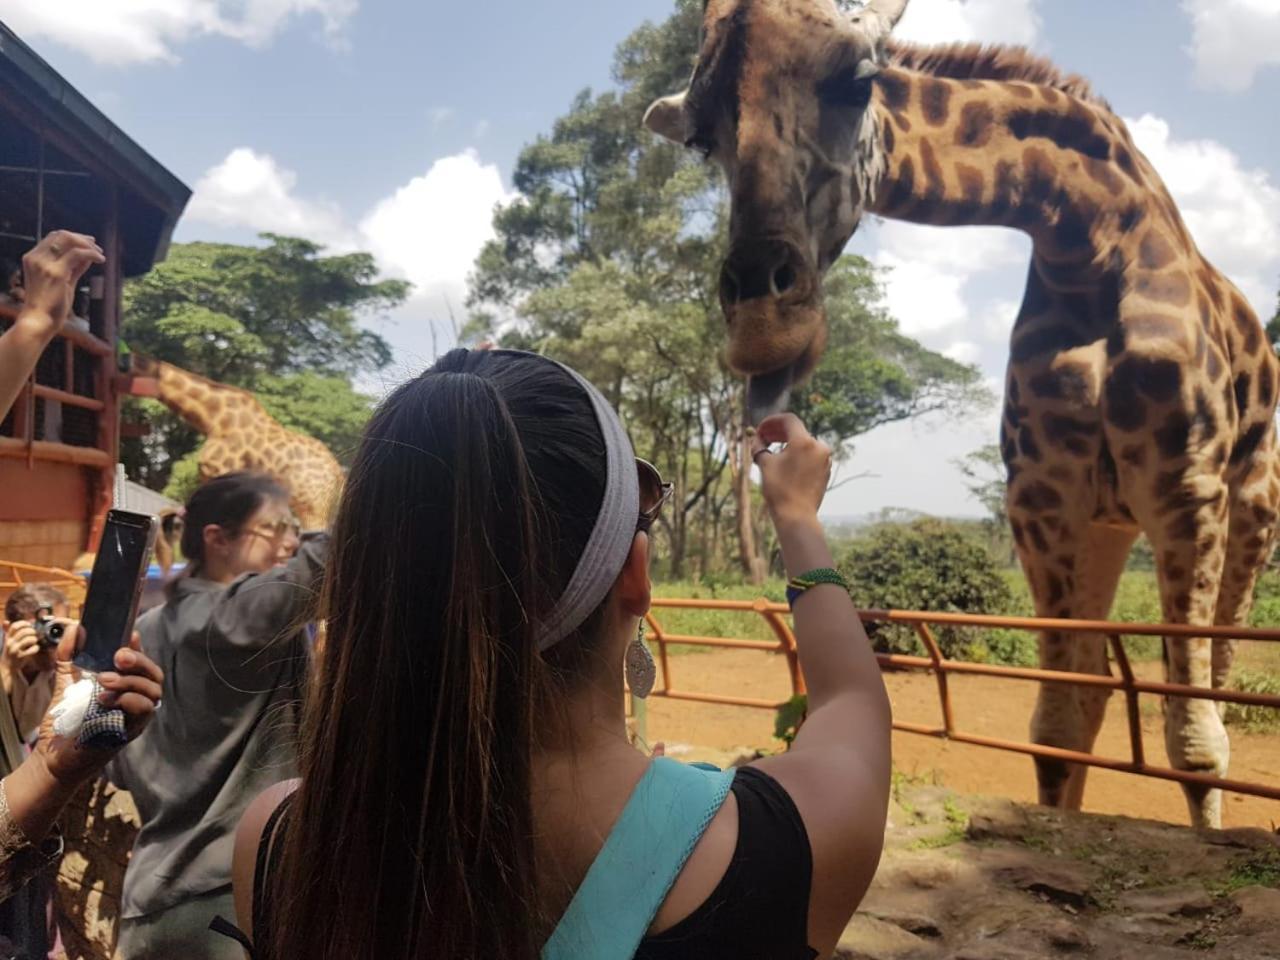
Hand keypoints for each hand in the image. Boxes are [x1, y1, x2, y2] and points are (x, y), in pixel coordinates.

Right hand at [3, 620, 56, 682]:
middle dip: (32, 631)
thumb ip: (8, 632)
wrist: (8, 667)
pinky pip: (32, 649)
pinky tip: (35, 648)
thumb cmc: (10, 651)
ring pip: (29, 640)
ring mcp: (15, 650)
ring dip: (35, 639)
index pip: (15, 626)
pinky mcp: (20, 657)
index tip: (29, 625)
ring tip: (34, 640)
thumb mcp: (7, 641)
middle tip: (34, 634)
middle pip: (24, 632)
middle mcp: (10, 643)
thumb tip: (5, 621)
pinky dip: (36, 648)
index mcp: (8, 638)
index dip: (24, 623)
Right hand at [16, 231, 104, 339]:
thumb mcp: (62, 281)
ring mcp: (45, 264)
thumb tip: (86, 257)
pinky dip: (91, 254)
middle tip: (97, 247)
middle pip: (61, 235)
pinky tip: (101, 260)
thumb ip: (73, 268)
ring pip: (69, 240)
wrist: (39, 321)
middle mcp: (36, 258)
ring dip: (88, 245)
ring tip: (101, 254)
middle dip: (81, 238)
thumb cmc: (49, 306)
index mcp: (33, 258)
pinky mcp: (57, 272)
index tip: (88, 243)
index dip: (72, 237)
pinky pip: (77, 254)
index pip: (53, 237)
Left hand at [34, 626, 161, 788]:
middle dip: (139, 661)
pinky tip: (106, 699)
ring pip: (153, 691)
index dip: (139, 647)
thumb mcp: (66, 681)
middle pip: (154, 674)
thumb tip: (74, 628)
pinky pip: (144, 711)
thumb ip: (68, 655)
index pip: (140, 661)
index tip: (130, 635)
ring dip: (131, 681)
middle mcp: (135, 698)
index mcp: (125, 684)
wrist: (52, 756)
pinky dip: (128, 700)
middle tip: (118, 656)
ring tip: (104, 679)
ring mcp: (136, 716)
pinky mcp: (131, 732)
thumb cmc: (65, 721)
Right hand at [749, 414, 832, 526]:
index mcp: (804, 441)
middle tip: (763, 437)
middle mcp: (819, 446)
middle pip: (796, 431)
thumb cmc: (779, 490)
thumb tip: (756, 438)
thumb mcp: (765, 464)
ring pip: (803, 443)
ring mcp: (824, 459)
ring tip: (772, 450)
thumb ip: (759, 446)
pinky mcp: (825, 470)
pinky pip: (810, 455)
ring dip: (787, 443)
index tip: (760, 428)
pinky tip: (785, 461)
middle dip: (778, 432)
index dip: (771, 421)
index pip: (788, 420)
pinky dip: (797, 454)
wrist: (797, 516)